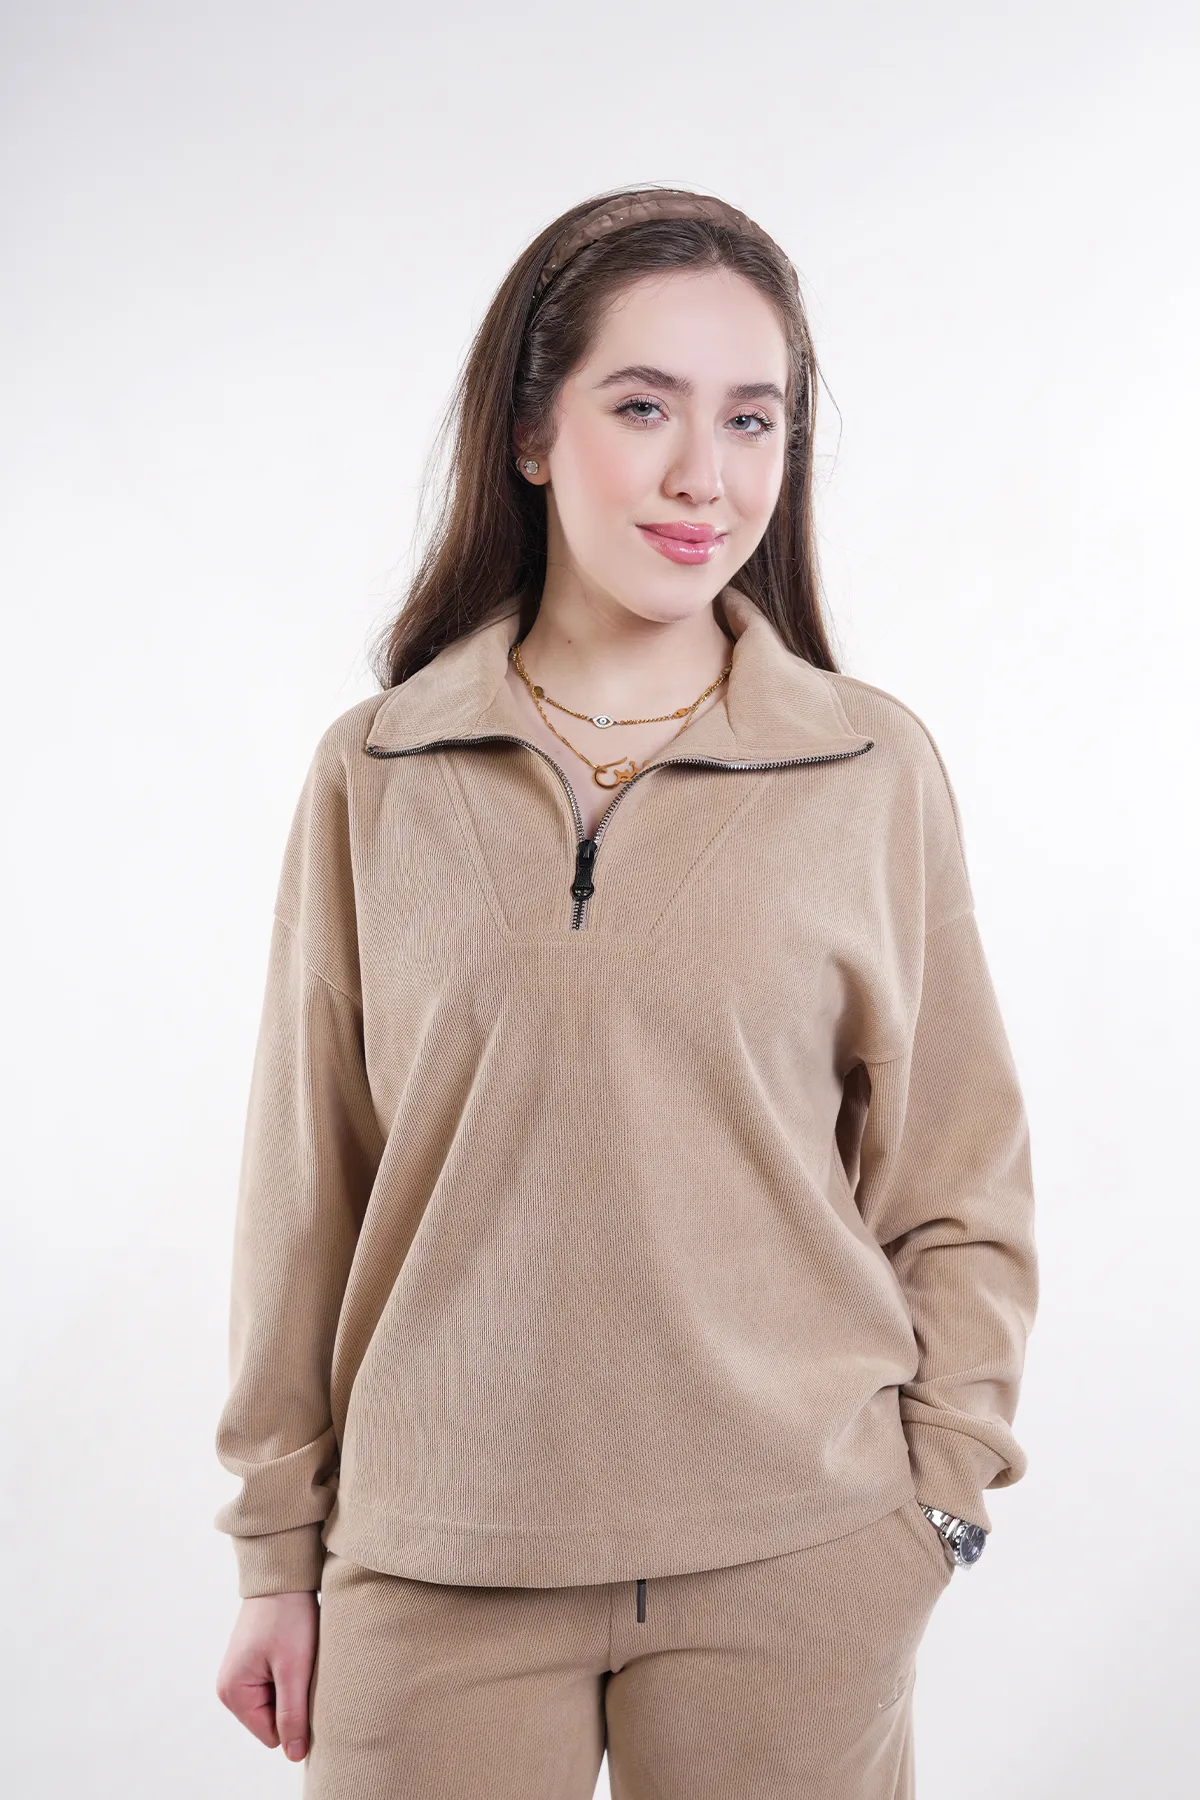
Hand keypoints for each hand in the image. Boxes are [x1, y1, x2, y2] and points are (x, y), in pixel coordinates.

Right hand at [216, 1590, 318, 1762]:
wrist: (283, 1576)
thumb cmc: (288, 1617)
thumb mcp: (295, 1668)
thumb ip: (292, 1714)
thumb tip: (294, 1755)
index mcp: (234, 1693)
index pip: (272, 1735)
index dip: (294, 1715)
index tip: (302, 1682)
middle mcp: (229, 1689)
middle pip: (271, 1721)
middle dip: (292, 1699)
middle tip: (300, 1666)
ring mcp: (239, 1676)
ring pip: (275, 1704)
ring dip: (292, 1686)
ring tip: (295, 1656)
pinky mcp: (250, 1666)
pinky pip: (274, 1687)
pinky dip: (288, 1674)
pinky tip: (291, 1651)